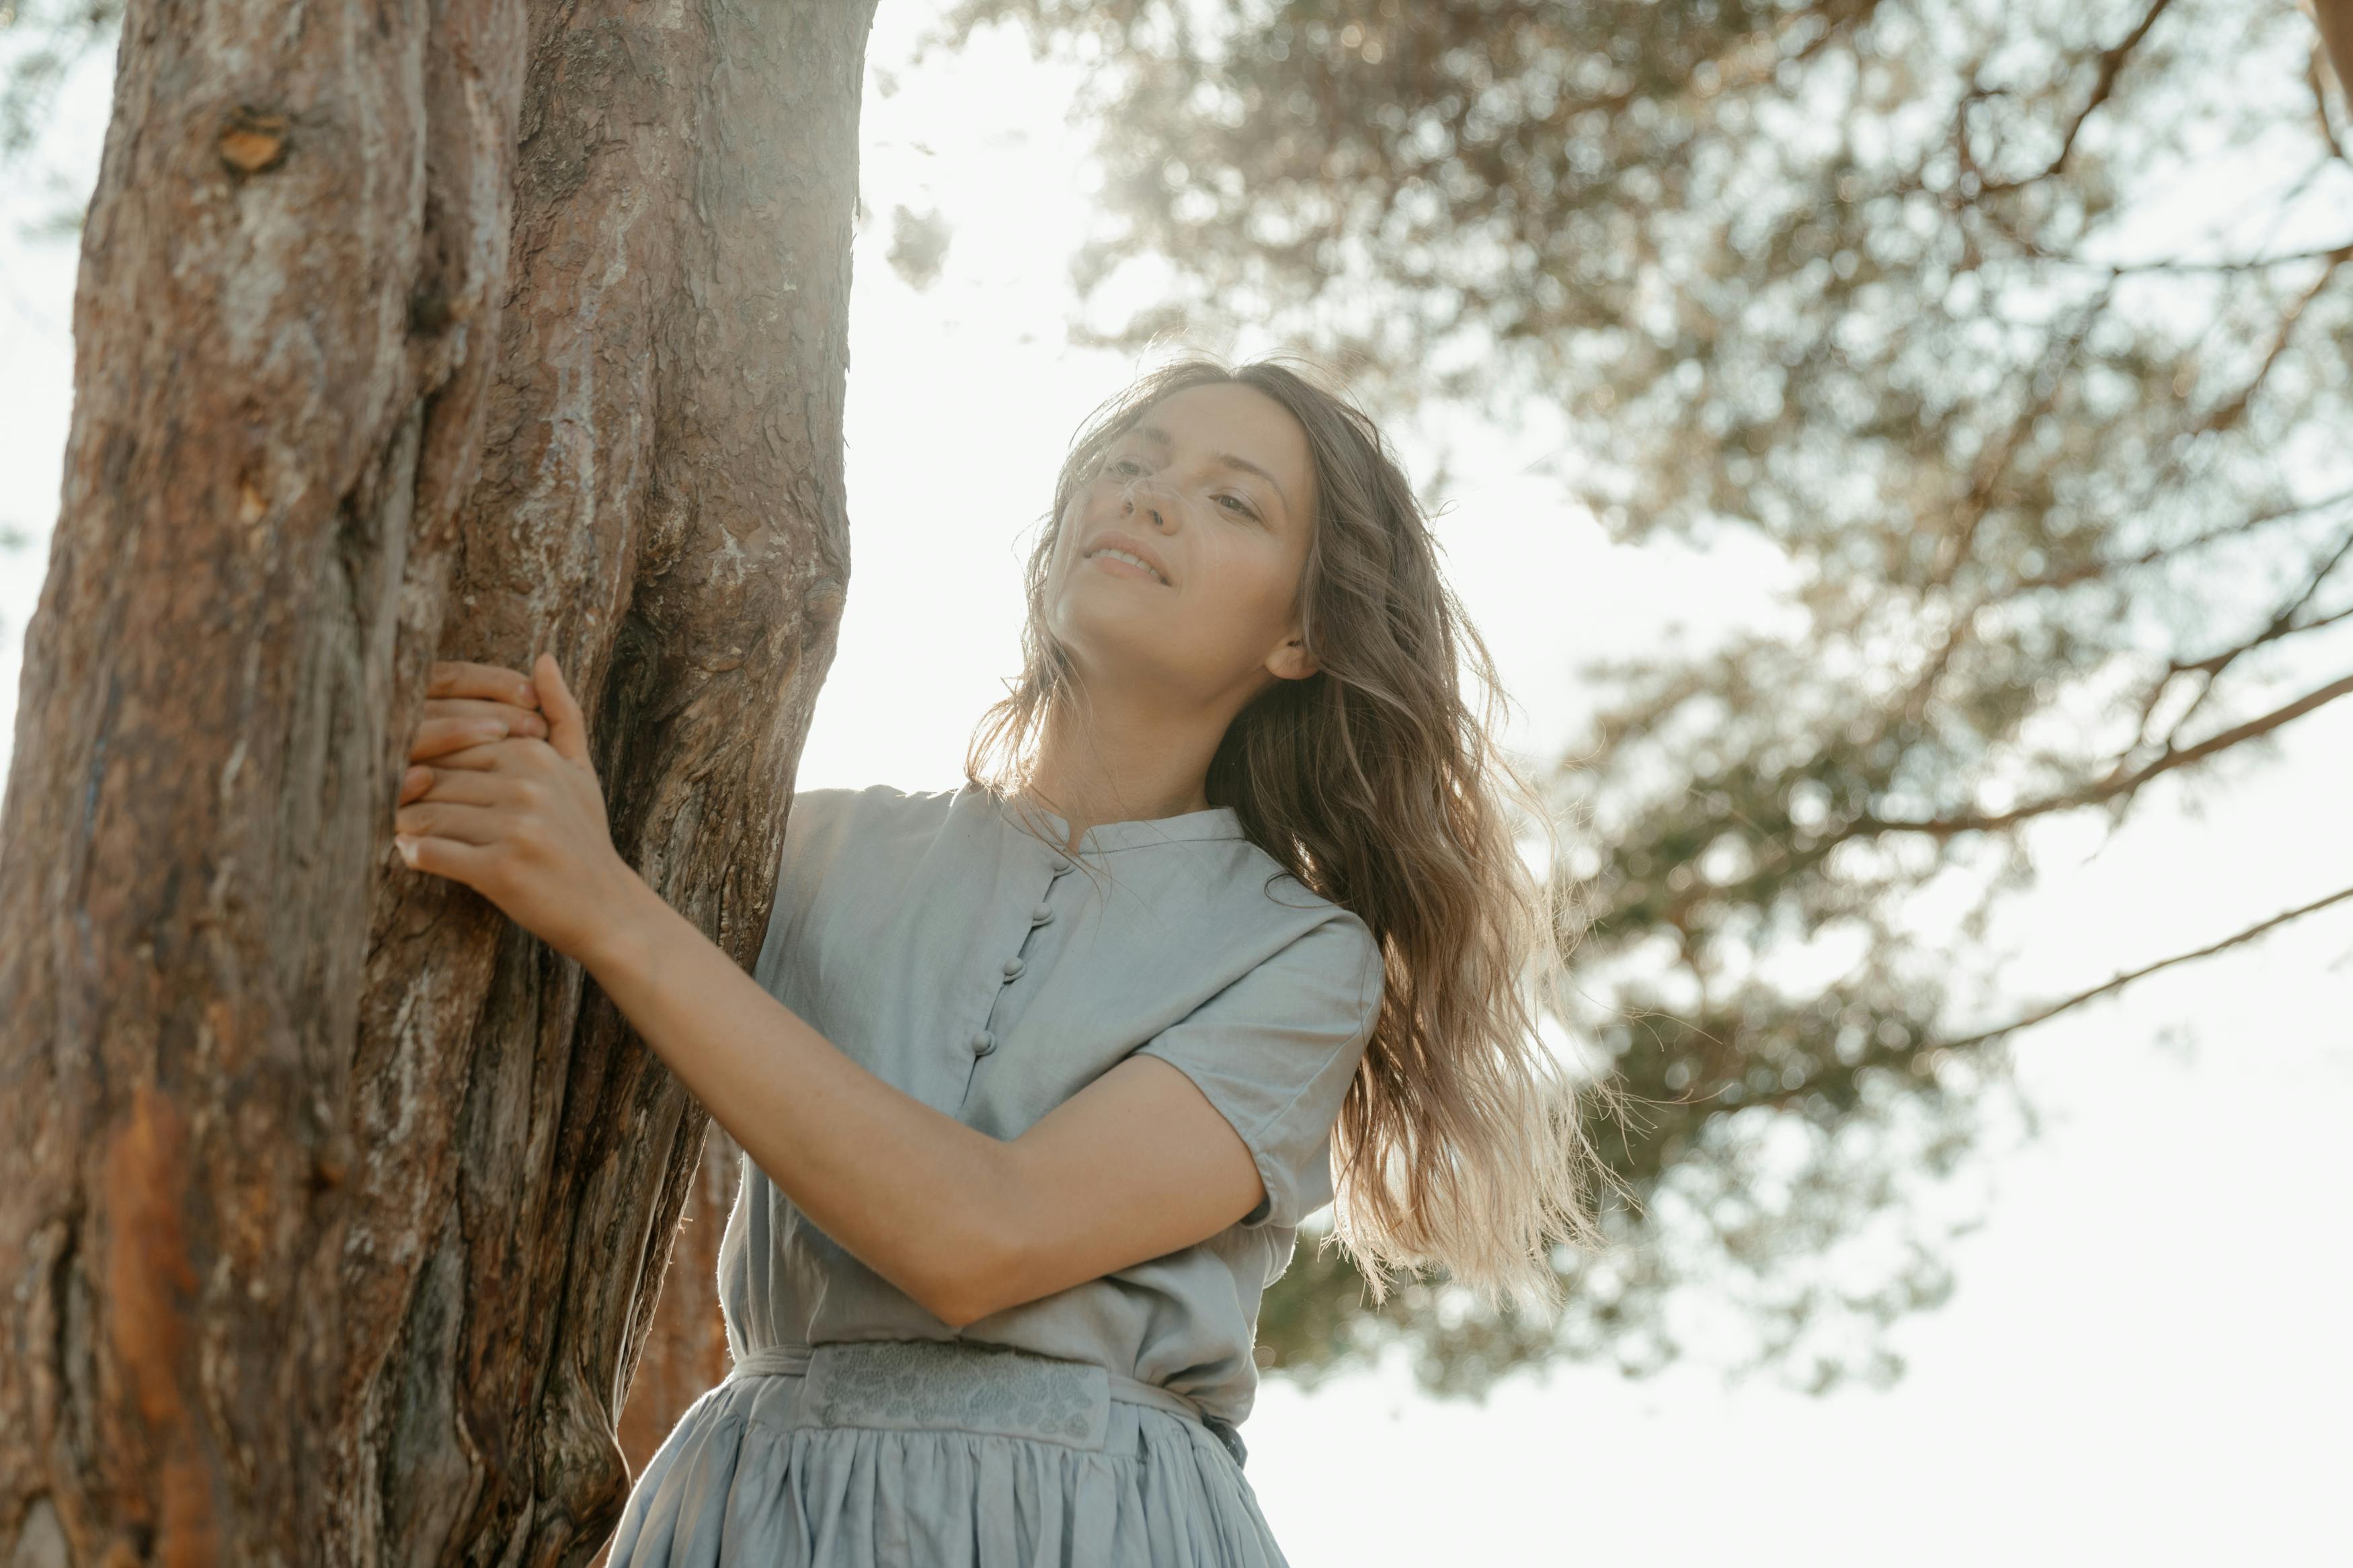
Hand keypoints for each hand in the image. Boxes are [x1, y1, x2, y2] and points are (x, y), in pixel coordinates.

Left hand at [392, 652, 643, 963]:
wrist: (607, 908)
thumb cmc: (585, 837)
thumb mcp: (581, 771)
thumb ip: (561, 713)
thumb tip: (542, 658)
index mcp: (535, 755)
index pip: (455, 741)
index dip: (424, 757)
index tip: (405, 770)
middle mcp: (525, 786)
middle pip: (434, 776)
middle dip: (405, 791)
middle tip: (378, 798)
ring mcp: (514, 828)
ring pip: (426, 814)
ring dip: (403, 824)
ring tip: (398, 828)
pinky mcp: (500, 870)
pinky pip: (431, 854)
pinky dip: (413, 855)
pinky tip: (413, 856)